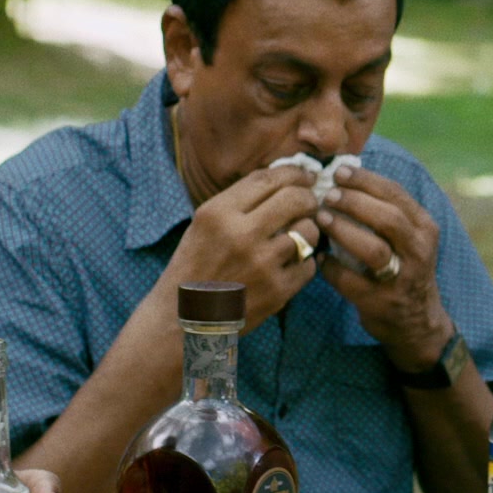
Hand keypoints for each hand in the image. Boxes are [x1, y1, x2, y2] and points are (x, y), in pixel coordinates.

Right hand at [166, 166, 321, 331]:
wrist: (182, 320)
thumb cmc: (196, 266)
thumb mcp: (205, 224)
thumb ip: (240, 201)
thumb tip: (286, 177)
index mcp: (218, 213)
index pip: (268, 178)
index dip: (293, 172)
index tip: (304, 175)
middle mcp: (241, 235)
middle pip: (295, 198)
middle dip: (308, 197)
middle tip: (309, 202)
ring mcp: (262, 264)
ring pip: (308, 231)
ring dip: (308, 231)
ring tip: (296, 236)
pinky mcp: (277, 291)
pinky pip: (309, 264)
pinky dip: (303, 262)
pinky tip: (289, 265)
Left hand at [316, 164, 452, 370]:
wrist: (418, 321)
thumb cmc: (403, 267)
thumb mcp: (408, 237)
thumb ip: (385, 211)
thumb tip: (342, 177)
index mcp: (424, 227)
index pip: (396, 194)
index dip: (366, 180)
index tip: (339, 172)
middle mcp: (419, 251)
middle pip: (388, 218)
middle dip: (354, 202)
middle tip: (328, 195)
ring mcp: (403, 279)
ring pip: (374, 249)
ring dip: (344, 231)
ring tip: (322, 219)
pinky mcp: (382, 303)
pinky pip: (352, 281)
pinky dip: (332, 268)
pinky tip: (319, 258)